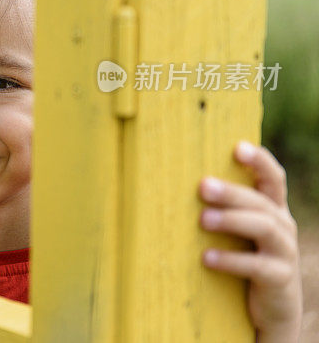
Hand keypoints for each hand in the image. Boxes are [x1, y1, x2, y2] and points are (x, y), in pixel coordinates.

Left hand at [199, 141, 301, 341]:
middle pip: (260, 201)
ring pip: (263, 228)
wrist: (272, 307)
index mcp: (273, 208)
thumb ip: (223, 207)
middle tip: (203, 185)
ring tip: (202, 219)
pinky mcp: (280, 278)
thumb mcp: (240, 230)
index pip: (273, 178)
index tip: (238, 147)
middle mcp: (283, 225)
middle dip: (232, 192)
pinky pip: (258, 266)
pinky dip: (231, 260)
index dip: (259, 161)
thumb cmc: (246, 256)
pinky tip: (207, 257)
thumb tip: (171, 180)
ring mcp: (285, 252)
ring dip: (231, 220)